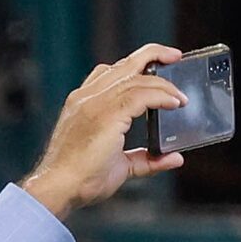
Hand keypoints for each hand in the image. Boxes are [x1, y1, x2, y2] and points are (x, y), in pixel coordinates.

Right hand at [20, 46, 186, 218]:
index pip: (111, 72)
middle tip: (175, 56)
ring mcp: (94, 103)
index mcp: (84, 103)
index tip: (157, 65)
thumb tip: (173, 158)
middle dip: (153, 54)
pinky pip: (140, 95)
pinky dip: (160, 96)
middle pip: (124, 64)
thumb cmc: (81, 179)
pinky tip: (174, 103)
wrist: (59, 188)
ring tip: (180, 96)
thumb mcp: (120, 165)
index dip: (135, 65)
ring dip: (163, 85)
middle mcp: (87, 97)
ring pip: (136, 78)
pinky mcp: (105, 115)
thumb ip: (145, 159)